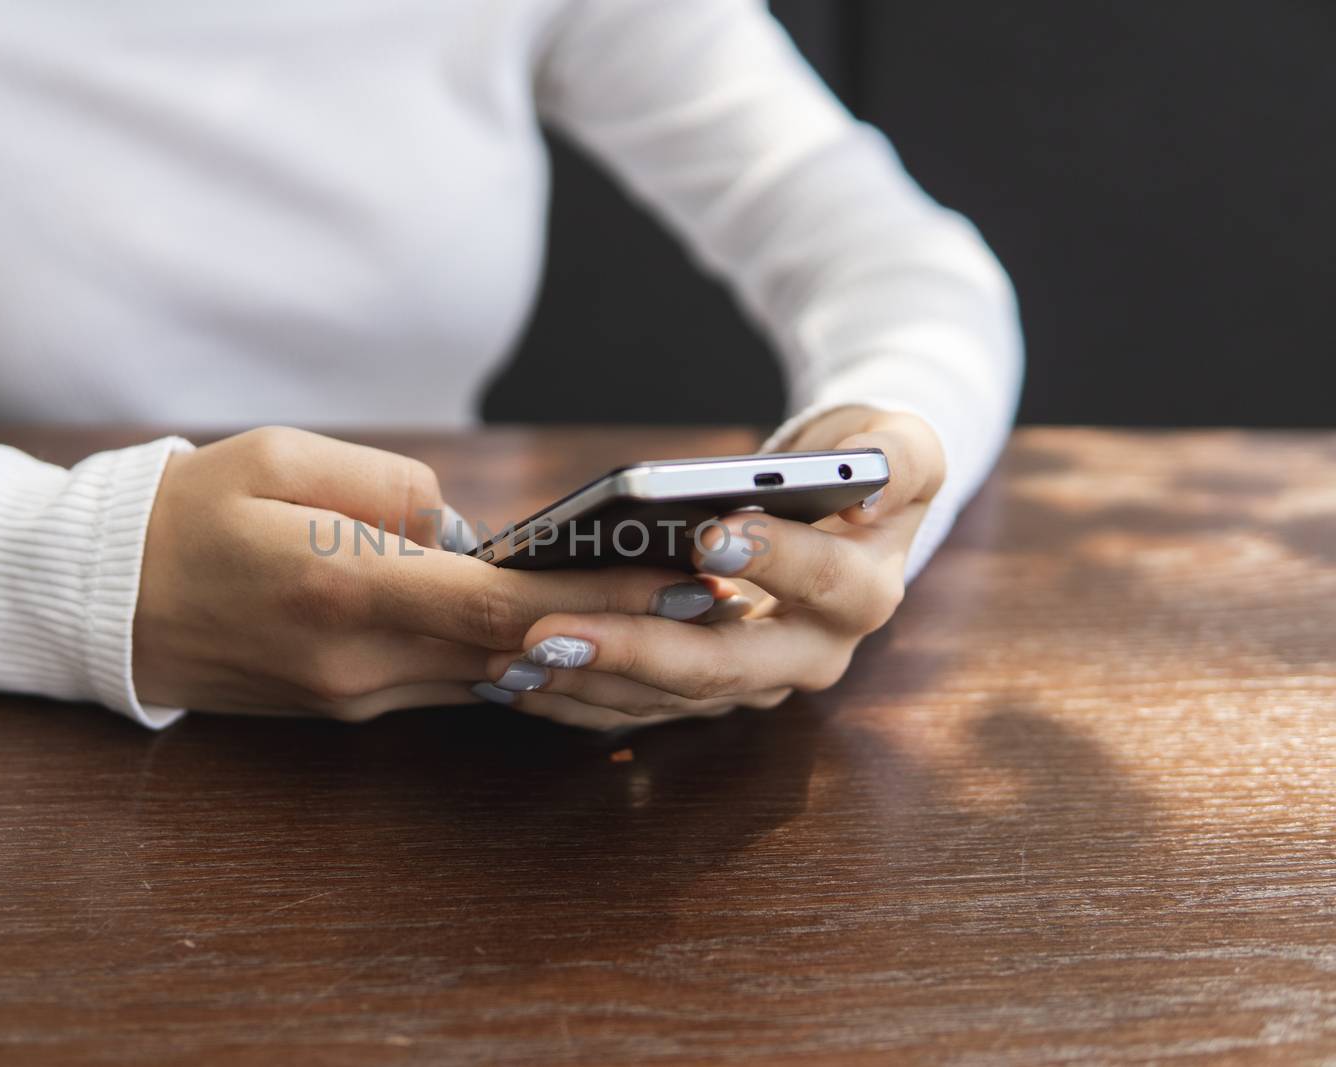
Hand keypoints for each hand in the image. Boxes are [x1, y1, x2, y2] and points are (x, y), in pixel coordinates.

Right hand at [133, 427, 699, 719]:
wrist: (102, 600)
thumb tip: (460, 526)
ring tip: (657, 618)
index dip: (598, 598)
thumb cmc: (186, 512)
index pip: (499, 607)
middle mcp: (359, 663)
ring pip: (488, 680)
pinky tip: (567, 641)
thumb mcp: (279, 457)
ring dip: (572, 654)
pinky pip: (452, 688)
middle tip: (703, 600)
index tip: (677, 583)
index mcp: (342, 592)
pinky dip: (513, 666)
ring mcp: (354, 697)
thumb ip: (388, 487)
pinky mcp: (348, 705)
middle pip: (512, 654)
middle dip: (613, 630)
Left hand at [477, 407, 945, 727]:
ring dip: (589, 679)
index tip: (708, 532)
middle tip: (552, 630)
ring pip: (668, 695)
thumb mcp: (906, 446)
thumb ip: (900, 459)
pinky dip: (576, 690)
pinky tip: (510, 671)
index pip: (822, 583)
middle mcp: (810, 654)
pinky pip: (636, 700)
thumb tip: (872, 480)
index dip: (770, 560)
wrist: (846, 513)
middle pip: (724, 665)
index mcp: (863, 594)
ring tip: (513, 650)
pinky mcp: (703, 686)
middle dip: (636, 649)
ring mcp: (752, 679)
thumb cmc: (864, 469)